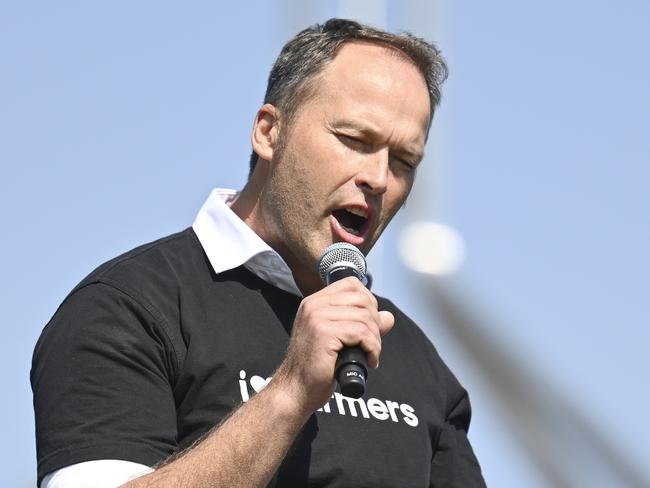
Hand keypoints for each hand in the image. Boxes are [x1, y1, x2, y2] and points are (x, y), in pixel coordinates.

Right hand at [271, 277, 394, 413]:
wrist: (295, 390)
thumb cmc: (316, 368)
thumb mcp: (341, 340)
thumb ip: (363, 324)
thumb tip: (388, 316)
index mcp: (315, 302)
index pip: (352, 284)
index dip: (368, 302)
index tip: (369, 324)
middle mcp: (314, 305)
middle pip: (362, 300)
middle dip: (375, 323)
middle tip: (372, 344)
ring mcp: (317, 317)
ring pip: (365, 318)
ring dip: (375, 339)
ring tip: (370, 354)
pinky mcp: (323, 333)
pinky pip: (362, 333)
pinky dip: (372, 348)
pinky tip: (369, 361)